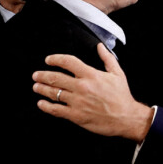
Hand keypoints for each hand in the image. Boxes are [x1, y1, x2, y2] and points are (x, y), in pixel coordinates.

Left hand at [32, 43, 153, 141]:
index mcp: (90, 75)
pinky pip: (57, 110)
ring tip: (36, 86)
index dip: (55, 59)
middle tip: (36, 75)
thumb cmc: (122, 96)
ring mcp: (77, 102)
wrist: (126, 118)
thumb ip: (106, 58)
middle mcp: (82, 87)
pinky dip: (47, 107)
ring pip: (54, 93)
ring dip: (42, 89)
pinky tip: (41, 104)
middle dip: (43, 75)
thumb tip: (100, 46)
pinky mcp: (76, 116)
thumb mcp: (117, 73)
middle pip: (56, 78)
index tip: (49, 60)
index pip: (68, 62)